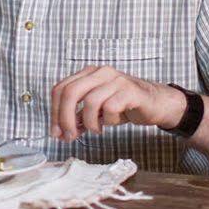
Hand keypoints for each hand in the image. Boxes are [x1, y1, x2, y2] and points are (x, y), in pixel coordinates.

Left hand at [49, 66, 184, 141]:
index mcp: (88, 74)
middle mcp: (100, 73)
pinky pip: (110, 107)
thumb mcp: (97, 110)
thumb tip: (61, 132)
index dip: (54, 112)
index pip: (60, 88)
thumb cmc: (124, 104)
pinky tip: (111, 123)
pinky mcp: (130, 91)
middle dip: (65, 118)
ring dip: (90, 122)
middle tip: (69, 136)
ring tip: (96, 129)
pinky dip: (108, 121)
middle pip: (70, 92)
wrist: (155, 103)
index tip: (56, 132)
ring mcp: (116, 80)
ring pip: (90, 101)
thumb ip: (79, 117)